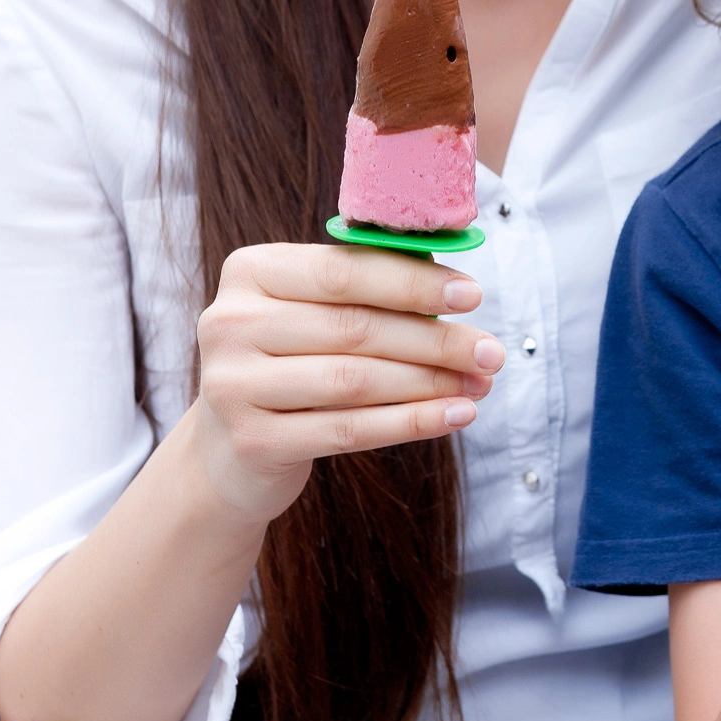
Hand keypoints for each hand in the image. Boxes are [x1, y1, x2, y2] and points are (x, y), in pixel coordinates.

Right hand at [193, 241, 504, 523]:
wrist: (230, 449)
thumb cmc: (293, 360)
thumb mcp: (313, 312)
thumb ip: (368, 289)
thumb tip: (459, 291)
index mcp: (250, 271)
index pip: (342, 271)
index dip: (413, 282)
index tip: (473, 294)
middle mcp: (230, 322)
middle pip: (354, 328)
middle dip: (434, 339)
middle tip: (490, 351)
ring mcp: (233, 385)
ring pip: (355, 380)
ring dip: (430, 383)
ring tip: (480, 384)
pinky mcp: (251, 442)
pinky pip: (349, 430)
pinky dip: (411, 422)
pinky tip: (454, 416)